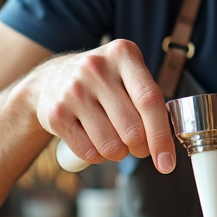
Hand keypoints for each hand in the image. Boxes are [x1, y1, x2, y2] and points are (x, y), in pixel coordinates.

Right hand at [22, 39, 174, 172]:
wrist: (49, 80)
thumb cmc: (101, 82)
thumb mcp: (126, 74)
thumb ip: (149, 101)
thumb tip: (167, 145)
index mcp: (122, 54)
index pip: (149, 100)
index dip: (161, 136)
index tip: (167, 162)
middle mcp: (96, 68)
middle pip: (133, 129)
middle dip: (141, 148)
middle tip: (139, 146)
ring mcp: (73, 90)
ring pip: (111, 146)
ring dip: (119, 154)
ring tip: (115, 141)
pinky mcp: (56, 114)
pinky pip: (88, 152)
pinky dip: (97, 156)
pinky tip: (94, 141)